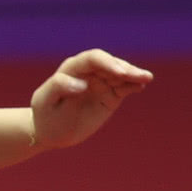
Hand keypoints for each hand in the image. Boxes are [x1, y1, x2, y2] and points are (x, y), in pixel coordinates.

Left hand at [30, 49, 152, 149]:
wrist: (50, 131)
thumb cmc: (45, 113)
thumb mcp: (45, 101)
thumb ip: (58, 86)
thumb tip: (82, 84)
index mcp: (71, 69)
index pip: (92, 59)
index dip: (107, 62)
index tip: (118, 72)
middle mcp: (89, 72)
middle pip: (110, 64)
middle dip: (124, 68)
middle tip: (138, 76)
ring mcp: (101, 83)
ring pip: (120, 75)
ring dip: (133, 75)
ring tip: (146, 78)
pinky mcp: (110, 96)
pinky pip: (124, 89)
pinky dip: (133, 86)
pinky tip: (141, 85)